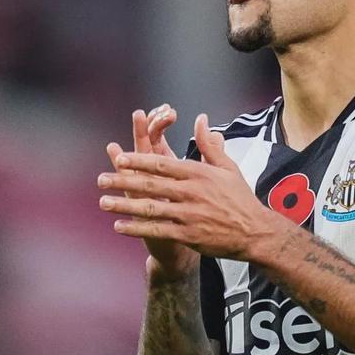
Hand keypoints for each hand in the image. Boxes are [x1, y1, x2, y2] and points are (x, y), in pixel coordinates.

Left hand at [98, 114, 275, 260]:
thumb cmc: (240, 197)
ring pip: (150, 208)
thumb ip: (209, 144)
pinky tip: (119, 226)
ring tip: (103, 202)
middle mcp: (192, 192)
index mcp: (199, 173)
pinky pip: (157, 229)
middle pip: (151, 185)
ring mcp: (189, 214)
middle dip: (123, 181)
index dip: (139, 161)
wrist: (254, 231)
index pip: (163, 164)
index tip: (120, 158)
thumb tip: (201, 119)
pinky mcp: (188, 234)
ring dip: (124, 205)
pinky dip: (137, 228)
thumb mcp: (228, 167)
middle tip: (101, 179)